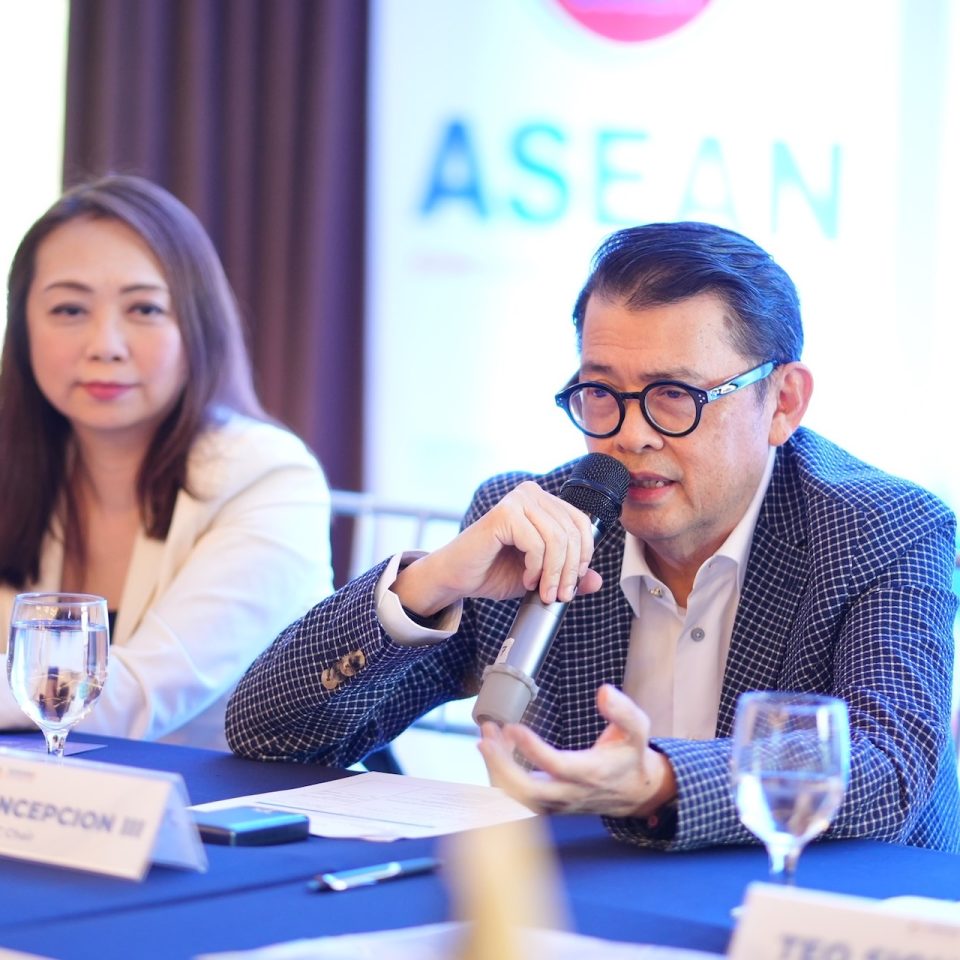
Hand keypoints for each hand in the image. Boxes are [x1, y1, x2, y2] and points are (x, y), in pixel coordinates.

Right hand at [392, 481, 602, 614]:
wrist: (456, 578)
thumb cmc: (494, 571)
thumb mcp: (540, 575)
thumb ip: (568, 575)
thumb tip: (598, 580)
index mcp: (542, 501)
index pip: (581, 523)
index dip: (584, 555)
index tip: (573, 583)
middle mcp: (531, 493)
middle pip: (572, 533)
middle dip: (569, 570)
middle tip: (559, 595)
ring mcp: (517, 500)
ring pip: (558, 540)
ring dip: (555, 573)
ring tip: (543, 592)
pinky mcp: (504, 513)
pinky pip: (537, 544)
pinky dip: (536, 568)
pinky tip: (527, 579)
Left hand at [477, 684, 676, 818]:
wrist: (634, 792)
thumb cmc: (631, 756)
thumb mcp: (637, 729)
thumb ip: (623, 710)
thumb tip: (604, 692)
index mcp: (591, 773)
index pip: (556, 766)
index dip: (532, 749)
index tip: (513, 727)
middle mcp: (570, 793)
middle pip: (527, 791)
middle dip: (501, 766)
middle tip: (487, 737)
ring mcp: (557, 803)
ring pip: (517, 798)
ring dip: (496, 769)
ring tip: (487, 736)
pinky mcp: (547, 805)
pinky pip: (518, 797)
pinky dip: (502, 775)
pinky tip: (499, 747)